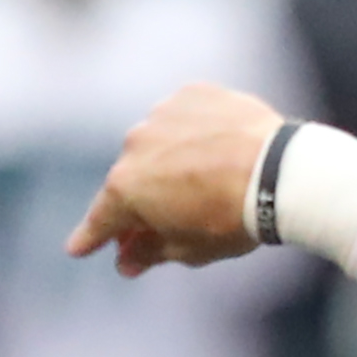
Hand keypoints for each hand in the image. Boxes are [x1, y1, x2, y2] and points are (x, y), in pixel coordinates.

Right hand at [66, 83, 286, 277]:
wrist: (280, 172)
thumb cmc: (234, 218)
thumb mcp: (191, 249)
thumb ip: (151, 252)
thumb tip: (126, 261)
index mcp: (127, 189)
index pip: (102, 218)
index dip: (90, 237)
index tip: (77, 249)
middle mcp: (134, 146)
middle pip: (132, 179)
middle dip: (143, 202)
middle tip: (159, 222)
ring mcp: (162, 115)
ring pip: (159, 144)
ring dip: (171, 162)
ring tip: (206, 182)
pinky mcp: (192, 95)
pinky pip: (186, 118)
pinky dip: (196, 133)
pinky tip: (219, 150)